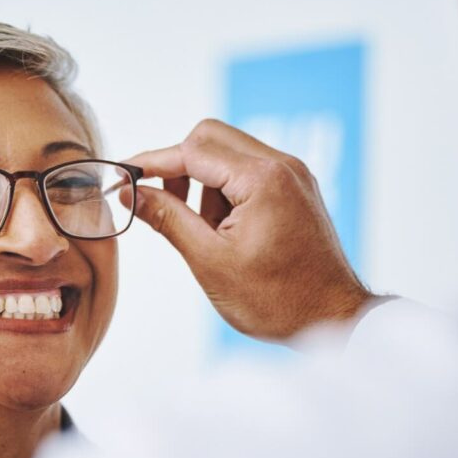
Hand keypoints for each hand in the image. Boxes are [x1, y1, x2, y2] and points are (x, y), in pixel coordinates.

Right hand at [126, 120, 374, 340]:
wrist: (333, 320)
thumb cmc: (277, 300)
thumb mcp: (209, 261)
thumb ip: (167, 218)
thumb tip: (131, 193)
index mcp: (262, 179)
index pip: (192, 150)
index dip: (151, 163)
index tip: (123, 178)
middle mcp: (282, 165)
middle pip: (210, 138)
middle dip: (178, 168)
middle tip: (161, 206)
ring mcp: (293, 174)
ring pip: (227, 153)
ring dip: (202, 183)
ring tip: (205, 233)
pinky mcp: (295, 188)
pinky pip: (248, 171)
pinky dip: (225, 191)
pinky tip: (223, 231)